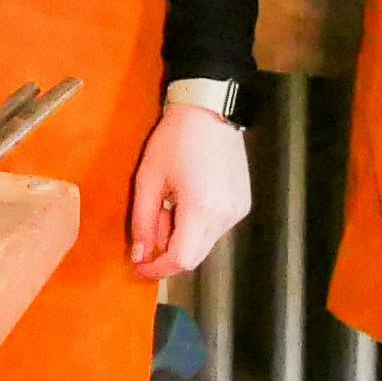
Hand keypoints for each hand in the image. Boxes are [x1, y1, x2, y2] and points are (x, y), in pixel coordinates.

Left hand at [125, 100, 252, 280]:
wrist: (210, 111)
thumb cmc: (174, 139)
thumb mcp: (149, 179)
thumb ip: (143, 221)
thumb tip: (139, 255)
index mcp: (201, 210)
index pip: (180, 259)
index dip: (157, 269)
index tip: (139, 267)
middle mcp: (225, 216)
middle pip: (194, 256)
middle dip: (167, 250)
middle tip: (152, 222)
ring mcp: (238, 211)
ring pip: (204, 243)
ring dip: (182, 236)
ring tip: (169, 204)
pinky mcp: (243, 204)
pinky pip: (216, 228)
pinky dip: (197, 225)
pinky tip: (186, 199)